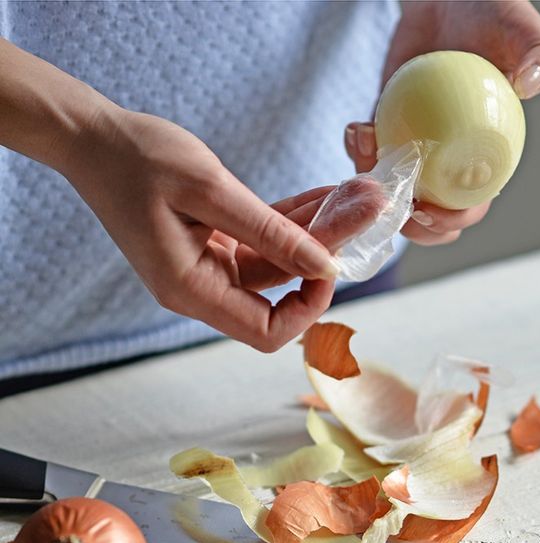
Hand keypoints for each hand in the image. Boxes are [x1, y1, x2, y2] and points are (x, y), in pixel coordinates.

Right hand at [63, 107, 356, 351]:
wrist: (92, 136)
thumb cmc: (139, 159)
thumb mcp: (209, 190)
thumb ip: (270, 231)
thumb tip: (324, 266)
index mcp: (191, 288)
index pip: (267, 330)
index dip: (309, 306)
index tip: (333, 262)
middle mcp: (201, 285)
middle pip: (281, 289)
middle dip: (327, 250)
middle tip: (369, 206)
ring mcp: (208, 264)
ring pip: (280, 260)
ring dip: (317, 228)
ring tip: (357, 192)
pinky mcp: (213, 241)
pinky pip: (265, 238)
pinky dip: (294, 218)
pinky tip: (327, 192)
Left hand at [345, 0, 539, 245]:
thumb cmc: (495, 15)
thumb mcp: (525, 31)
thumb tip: (529, 84)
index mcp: (488, 157)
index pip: (472, 204)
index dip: (452, 220)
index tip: (430, 212)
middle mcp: (452, 160)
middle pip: (429, 212)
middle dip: (407, 224)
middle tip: (391, 202)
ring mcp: (417, 146)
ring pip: (393, 188)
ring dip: (373, 184)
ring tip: (367, 146)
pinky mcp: (387, 126)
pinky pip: (370, 150)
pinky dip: (358, 149)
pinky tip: (357, 130)